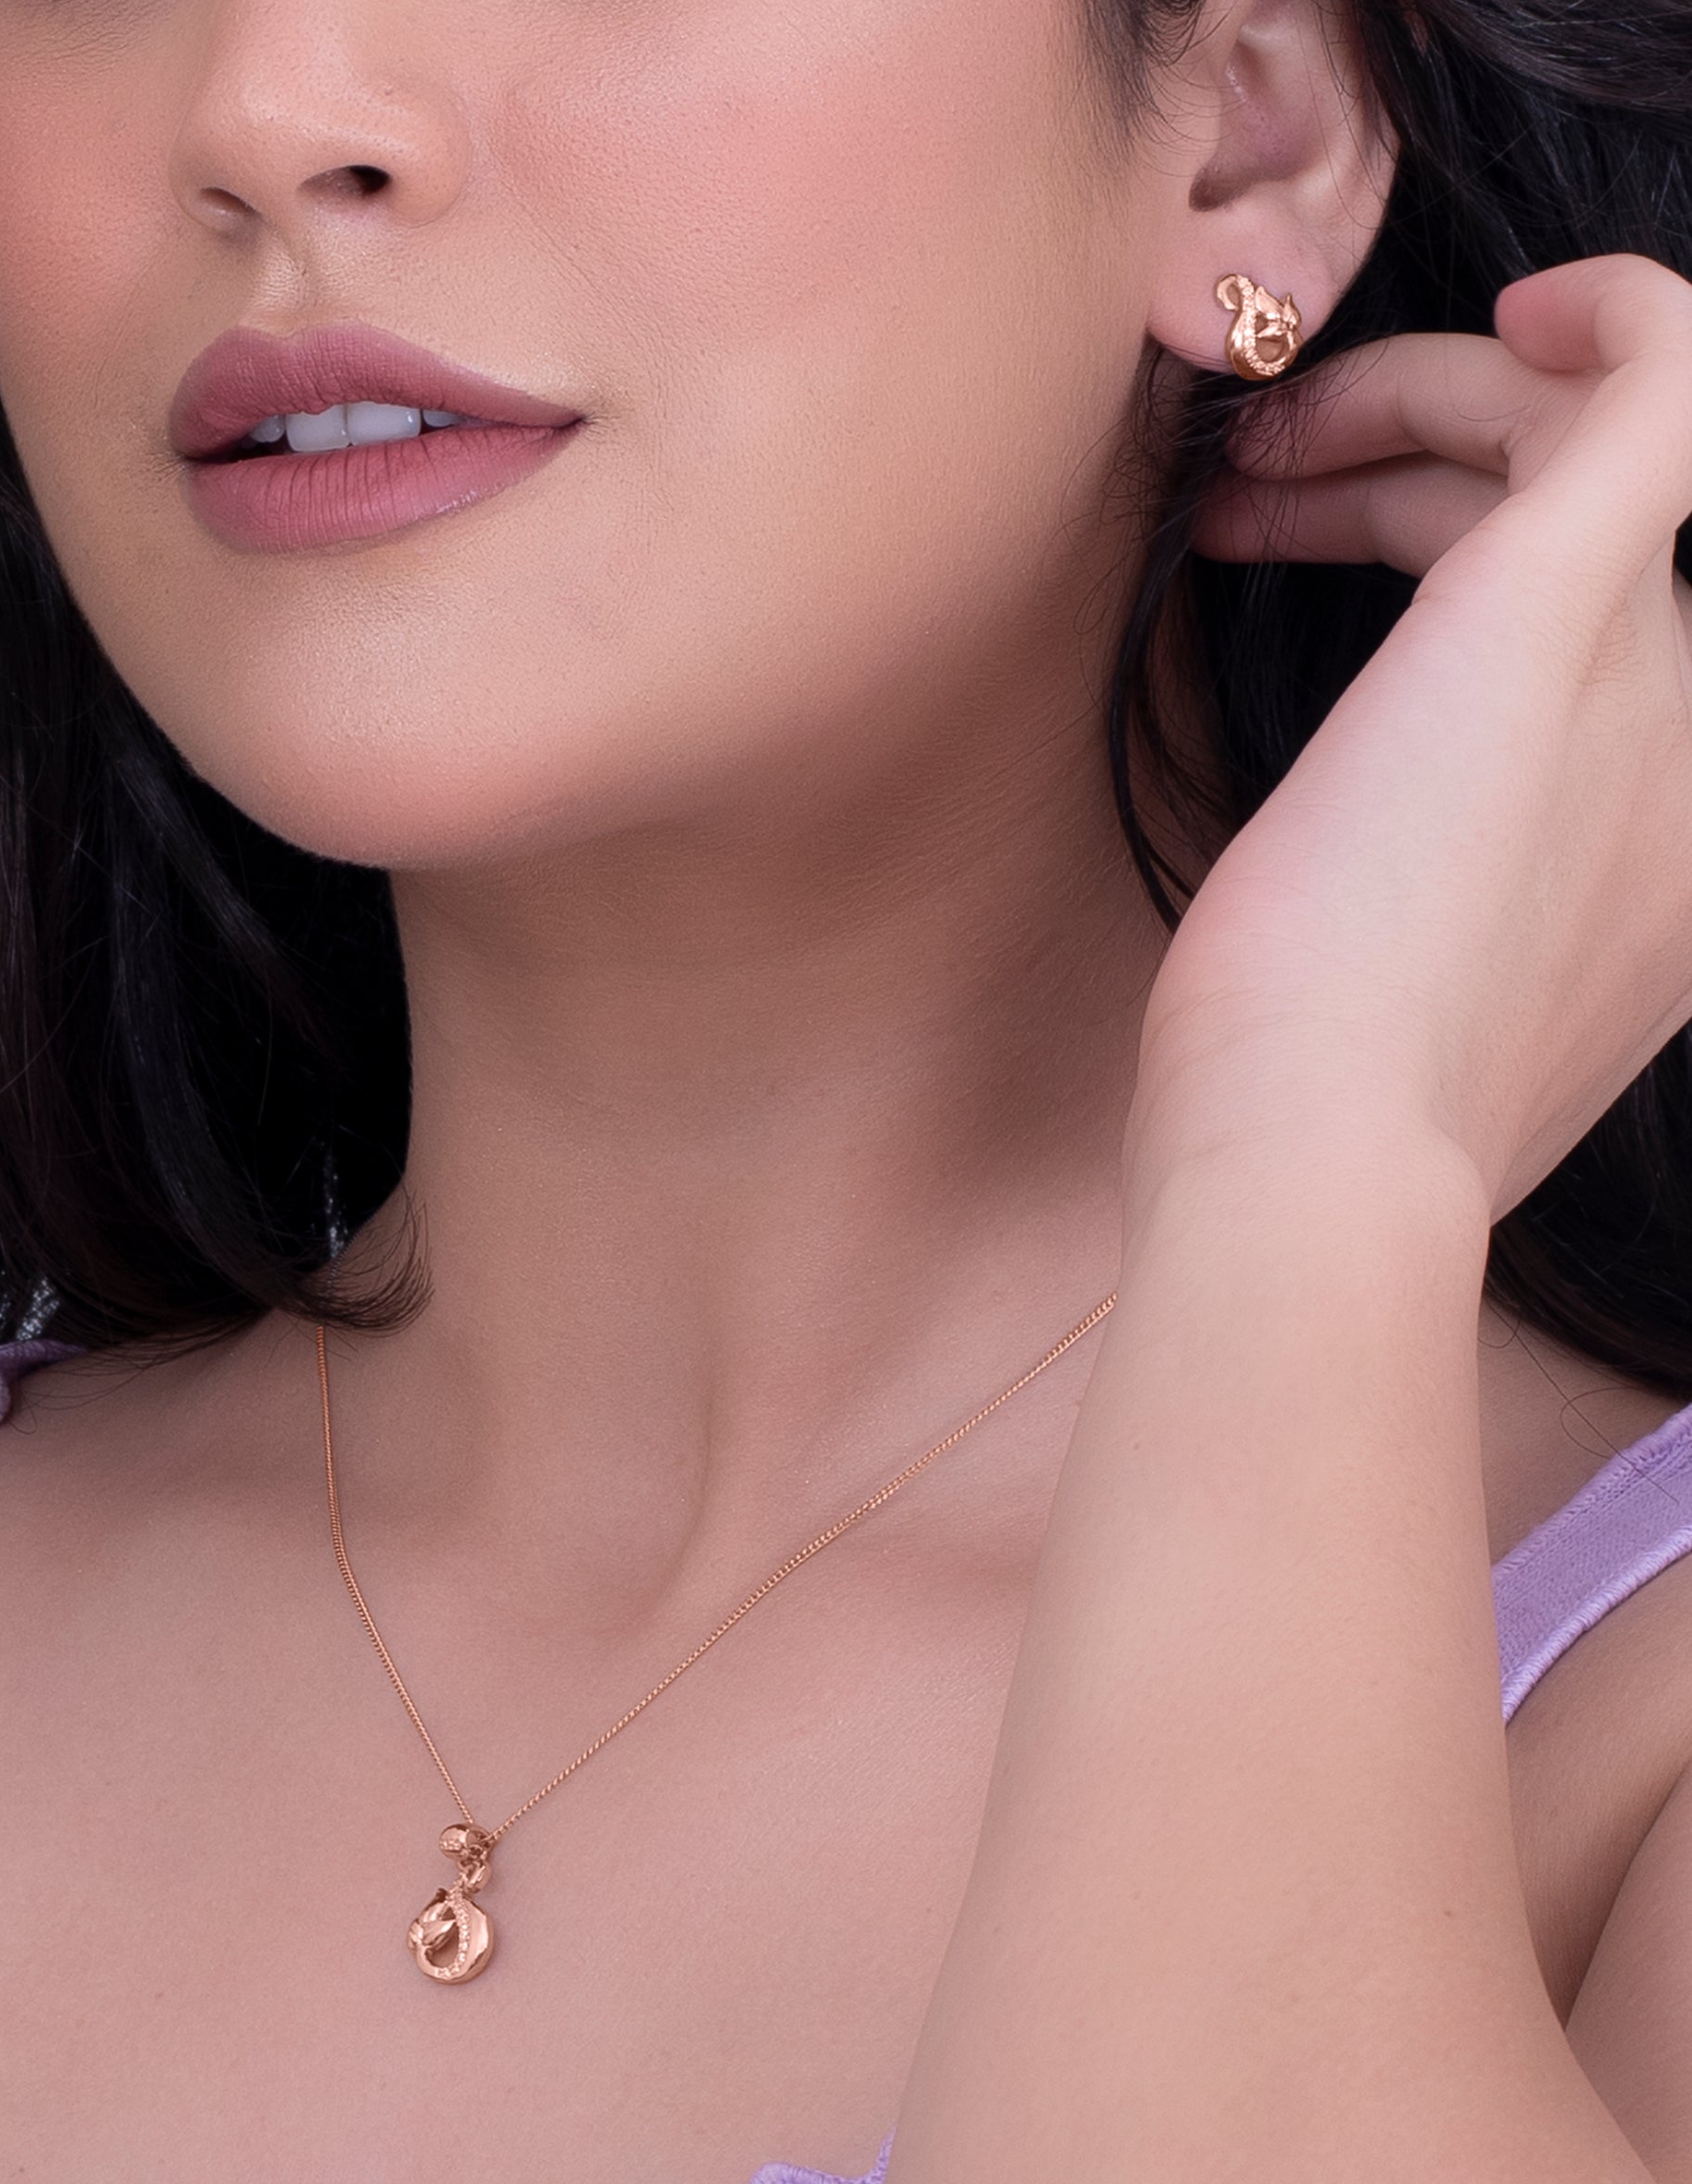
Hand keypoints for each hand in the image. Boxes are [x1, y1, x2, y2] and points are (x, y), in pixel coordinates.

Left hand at [1128, 254, 1691, 1223]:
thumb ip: (1422, 923)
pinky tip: (1525, 300)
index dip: (1470, 552)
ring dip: (1428, 412)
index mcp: (1656, 863)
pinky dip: (1619, 316)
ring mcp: (1657, 678)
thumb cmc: (1298, 1105)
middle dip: (1422, 468)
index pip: (1604, 643)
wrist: (1314, 1163)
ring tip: (1257, 458)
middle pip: (1599, 535)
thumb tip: (1343, 894)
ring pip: (1594, 456)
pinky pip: (1670, 386)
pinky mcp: (1571, 608)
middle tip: (1254, 491)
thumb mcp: (1388, 1007)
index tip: (1333, 542)